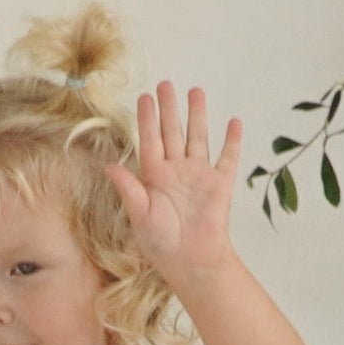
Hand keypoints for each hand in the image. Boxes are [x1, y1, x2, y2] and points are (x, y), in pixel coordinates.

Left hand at [107, 82, 243, 284]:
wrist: (191, 260)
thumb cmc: (161, 242)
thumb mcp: (139, 215)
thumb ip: (128, 189)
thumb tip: (109, 166)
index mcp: (154, 176)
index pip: (149, 139)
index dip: (147, 118)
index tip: (145, 96)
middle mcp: (176, 171)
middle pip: (172, 132)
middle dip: (169, 108)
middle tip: (167, 84)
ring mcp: (199, 176)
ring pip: (198, 138)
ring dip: (197, 116)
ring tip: (196, 92)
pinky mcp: (220, 185)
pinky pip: (227, 158)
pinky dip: (232, 141)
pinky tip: (233, 123)